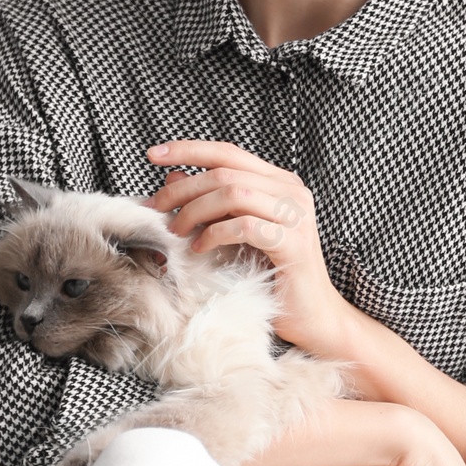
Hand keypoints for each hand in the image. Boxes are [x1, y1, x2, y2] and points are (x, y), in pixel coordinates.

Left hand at [145, 139, 350, 355]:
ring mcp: (296, 216)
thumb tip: (172, 177)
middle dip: (183, 189)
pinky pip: (244, 226)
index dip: (188, 150)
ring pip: (233, 194)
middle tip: (157, 208)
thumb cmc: (273, 274)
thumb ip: (211, 203)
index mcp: (280, 182)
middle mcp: (292, 191)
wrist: (312, 315)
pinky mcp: (293, 243)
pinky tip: (200, 248)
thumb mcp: (236, 232)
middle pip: (225, 173)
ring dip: (195, 211)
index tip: (152, 154)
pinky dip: (215, 234)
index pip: (228, 153)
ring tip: (177, 231)